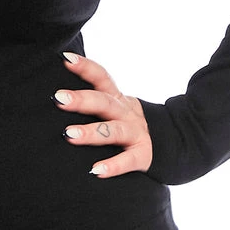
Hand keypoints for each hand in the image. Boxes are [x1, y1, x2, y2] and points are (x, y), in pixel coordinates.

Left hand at [54, 52, 152, 177]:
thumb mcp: (115, 107)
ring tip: (68, 135)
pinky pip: (129, 161)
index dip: (85, 66)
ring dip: (91, 132)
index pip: (102, 77)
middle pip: (104, 102)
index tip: (65, 58)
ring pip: (113, 130)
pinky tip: (95, 171)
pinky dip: (113, 165)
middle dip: (81, 99)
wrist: (174, 143)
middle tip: (58, 98)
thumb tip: (55, 95)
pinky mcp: (144, 155)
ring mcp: (136, 133)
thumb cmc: (128, 124)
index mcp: (117, 99)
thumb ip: (94, 100)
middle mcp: (126, 113)